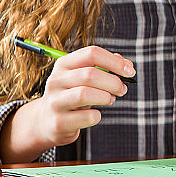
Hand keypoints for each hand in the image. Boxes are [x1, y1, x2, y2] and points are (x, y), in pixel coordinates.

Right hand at [1, 45, 134, 161]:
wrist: (46, 122)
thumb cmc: (72, 95)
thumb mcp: (84, 77)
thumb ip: (106, 67)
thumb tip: (128, 65)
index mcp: (64, 64)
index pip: (92, 53)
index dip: (115, 62)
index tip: (130, 71)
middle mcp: (56, 80)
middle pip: (90, 74)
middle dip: (113, 82)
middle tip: (122, 89)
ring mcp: (55, 102)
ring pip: (85, 94)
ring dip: (106, 97)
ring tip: (110, 99)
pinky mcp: (58, 122)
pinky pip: (86, 117)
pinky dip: (97, 115)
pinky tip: (95, 115)